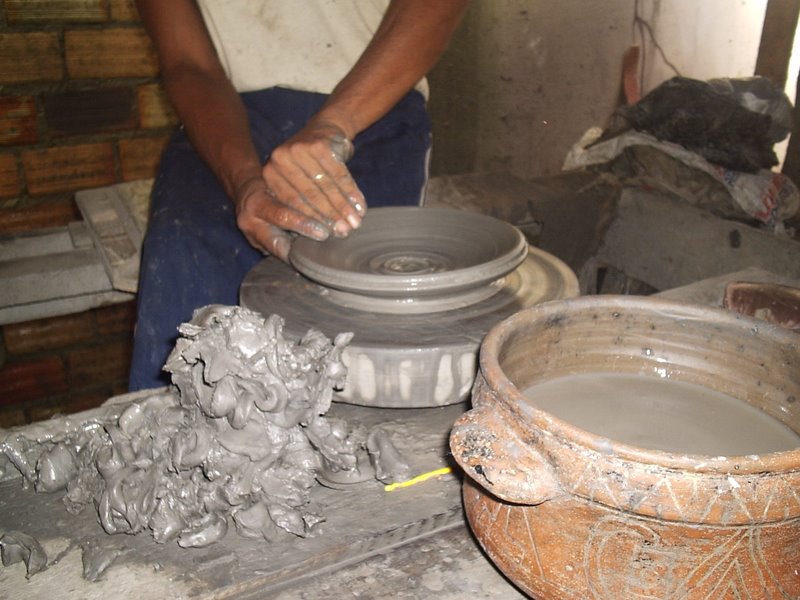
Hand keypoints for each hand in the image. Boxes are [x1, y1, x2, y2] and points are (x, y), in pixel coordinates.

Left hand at [263, 120, 365, 239]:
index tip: (330, 236)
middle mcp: (280, 159)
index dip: (313, 221)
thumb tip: (317, 238)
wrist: (325, 128)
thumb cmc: (312, 164)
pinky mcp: (319, 144)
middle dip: (331, 216)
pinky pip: (339, 174)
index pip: (294, 203)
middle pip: (310, 195)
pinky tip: (361, 205)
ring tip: (356, 222)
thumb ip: (303, 203)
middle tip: (346, 232)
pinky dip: (351, 191)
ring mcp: (299, 149)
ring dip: (344, 207)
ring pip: (325, 185)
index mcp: (271, 174)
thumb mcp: (300, 181)